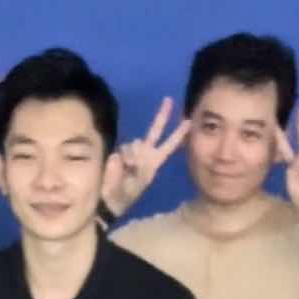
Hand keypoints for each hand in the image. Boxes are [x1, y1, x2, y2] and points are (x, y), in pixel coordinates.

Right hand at [101, 97, 189, 217]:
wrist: (109, 197)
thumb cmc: (126, 194)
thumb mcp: (138, 183)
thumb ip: (139, 167)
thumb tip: (136, 154)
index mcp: (154, 161)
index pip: (169, 145)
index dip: (178, 134)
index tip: (189, 121)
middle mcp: (145, 152)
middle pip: (155, 131)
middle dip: (162, 116)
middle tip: (169, 100)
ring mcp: (132, 150)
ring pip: (136, 143)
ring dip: (133, 155)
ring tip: (129, 169)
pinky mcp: (120, 151)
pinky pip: (124, 149)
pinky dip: (124, 158)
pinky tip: (122, 166)